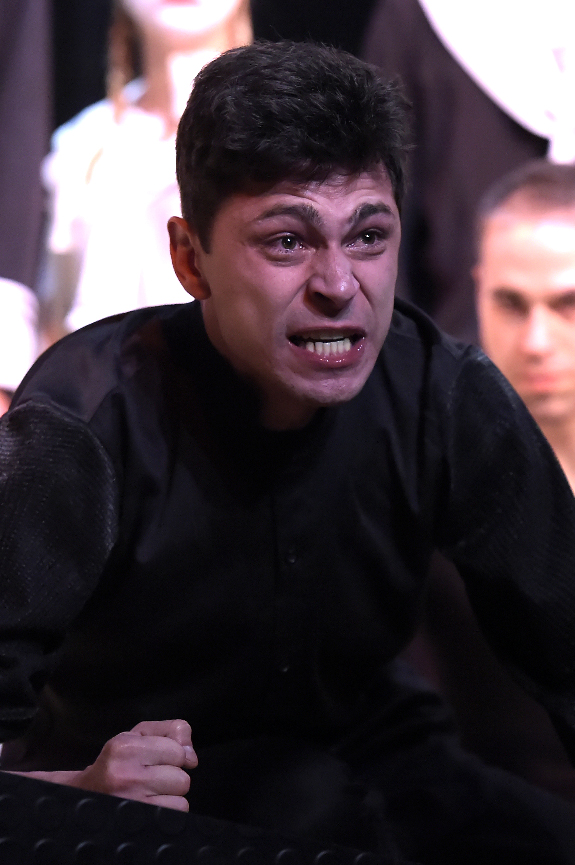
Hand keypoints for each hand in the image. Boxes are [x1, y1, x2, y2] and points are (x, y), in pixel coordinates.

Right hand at [70, 719, 197, 810]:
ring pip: (181, 797)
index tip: (157, 759)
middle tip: (152, 777)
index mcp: (126, 747)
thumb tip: (192, 757)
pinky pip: (176, 813)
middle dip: (172, 776)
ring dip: (171, 795)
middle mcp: (127, 774)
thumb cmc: (117, 762)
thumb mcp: (138, 735)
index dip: (173, 754)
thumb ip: (171, 730)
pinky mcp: (139, 820)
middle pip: (182, 777)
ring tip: (151, 791)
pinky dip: (169, 809)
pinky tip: (152, 804)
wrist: (84, 795)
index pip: (178, 750)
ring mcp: (132, 801)